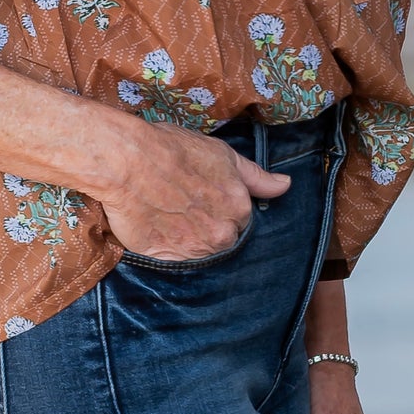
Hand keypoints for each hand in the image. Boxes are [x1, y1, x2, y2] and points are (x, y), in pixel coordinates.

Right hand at [99, 124, 291, 260]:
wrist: (128, 161)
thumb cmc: (173, 150)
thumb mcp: (222, 154)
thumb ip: (256, 176)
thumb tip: (285, 185)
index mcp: (239, 209)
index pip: (239, 221)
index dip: (219, 208)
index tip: (202, 198)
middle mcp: (222, 234)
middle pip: (221, 239)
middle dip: (206, 227)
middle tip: (183, 206)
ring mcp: (194, 251)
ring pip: (199, 254)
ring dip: (188, 241)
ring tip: (168, 217)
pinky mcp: (166, 260)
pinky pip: (173, 263)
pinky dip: (166, 251)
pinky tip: (156, 229)